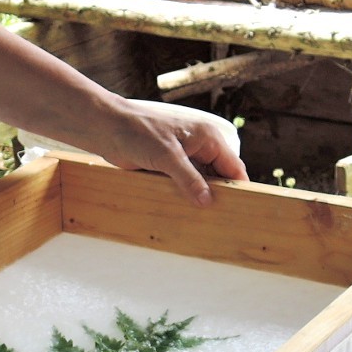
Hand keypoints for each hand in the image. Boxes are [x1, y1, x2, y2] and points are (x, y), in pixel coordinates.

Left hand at [94, 99, 248, 205]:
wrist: (108, 130)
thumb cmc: (139, 132)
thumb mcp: (168, 156)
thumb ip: (189, 179)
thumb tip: (206, 200)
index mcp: (207, 138)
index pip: (232, 165)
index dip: (238, 186)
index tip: (242, 207)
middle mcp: (199, 148)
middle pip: (218, 176)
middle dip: (218, 195)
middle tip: (222, 220)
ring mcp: (183, 158)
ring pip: (199, 183)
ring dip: (199, 198)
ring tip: (205, 221)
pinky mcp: (167, 168)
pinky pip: (182, 185)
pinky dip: (184, 197)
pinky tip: (185, 213)